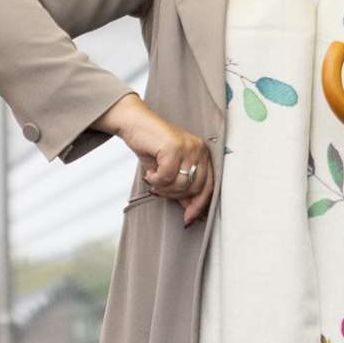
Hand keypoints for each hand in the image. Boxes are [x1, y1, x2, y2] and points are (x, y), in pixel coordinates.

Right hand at [98, 93, 213, 226]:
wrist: (134, 123)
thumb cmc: (151, 146)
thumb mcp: (169, 169)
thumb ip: (182, 187)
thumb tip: (191, 212)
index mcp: (202, 153)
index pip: (209, 186)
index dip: (199, 206)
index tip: (188, 219)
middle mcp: (199, 149)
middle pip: (194, 188)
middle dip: (175, 195)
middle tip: (160, 189)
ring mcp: (188, 147)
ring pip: (181, 184)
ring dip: (163, 187)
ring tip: (154, 179)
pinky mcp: (174, 147)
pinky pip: (167, 176)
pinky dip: (156, 179)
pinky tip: (150, 173)